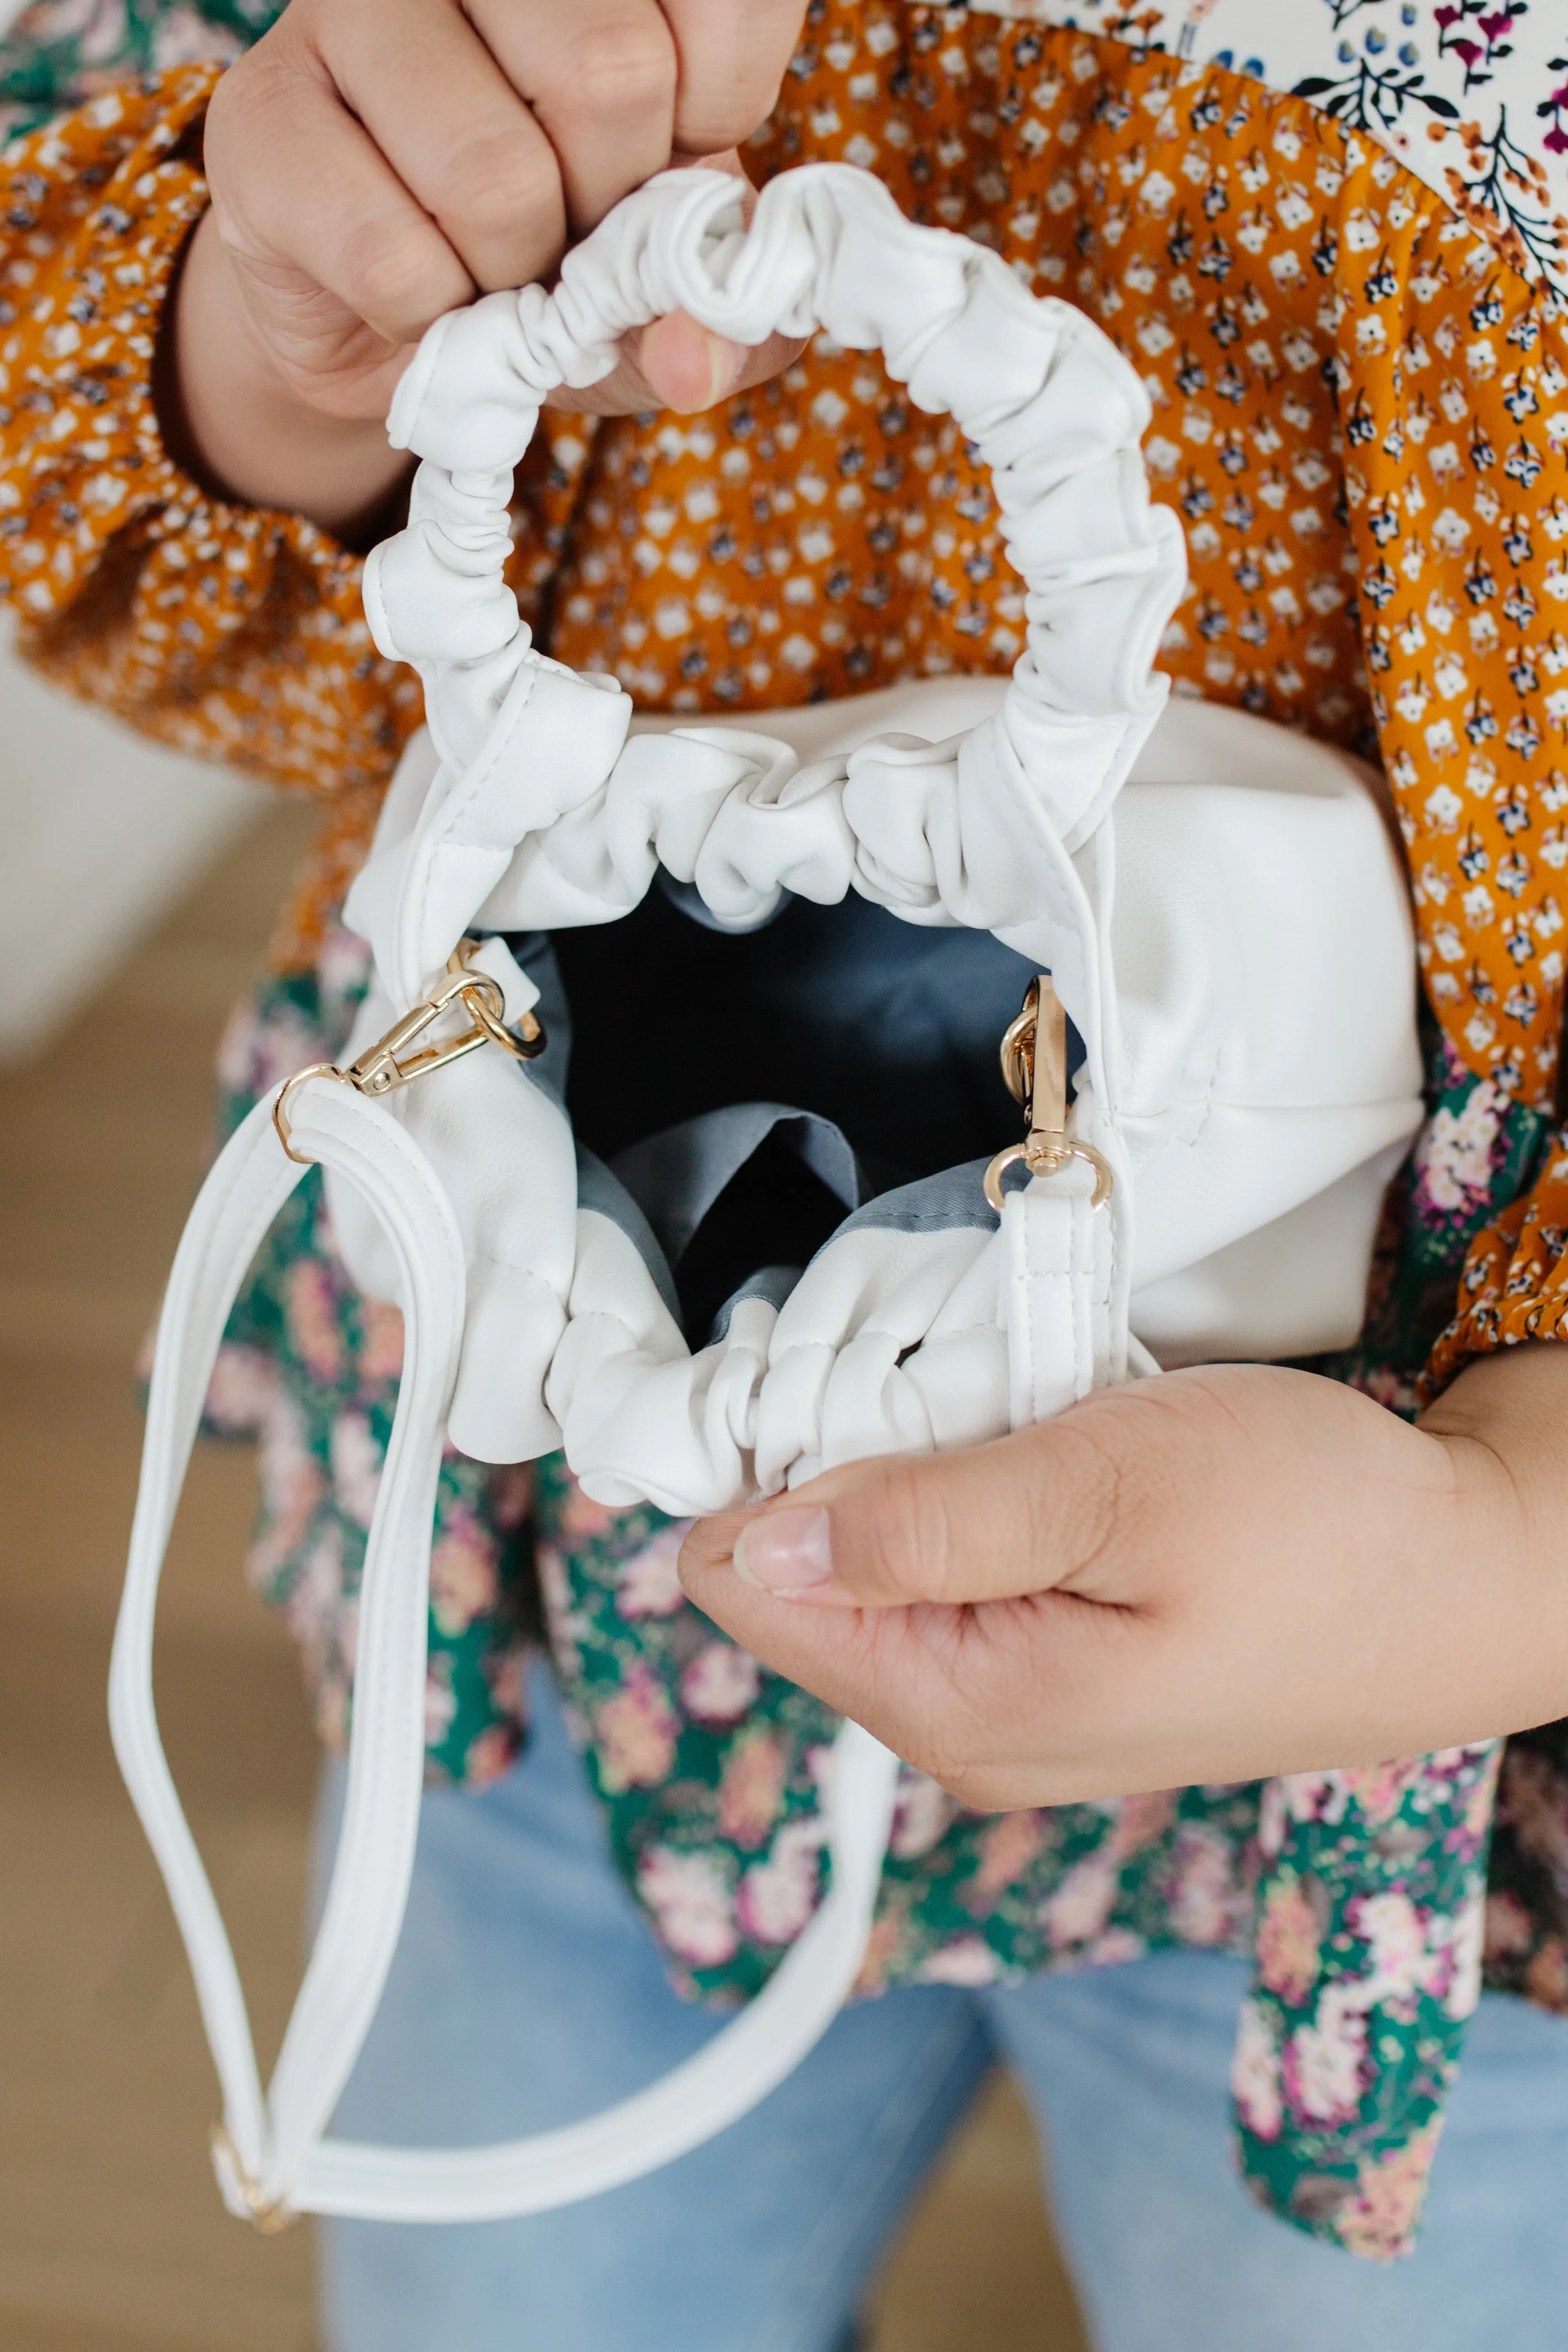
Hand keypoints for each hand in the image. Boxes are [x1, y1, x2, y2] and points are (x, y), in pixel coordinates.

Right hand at [167, 0, 807, 532]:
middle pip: (611, 75)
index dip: (716, 120)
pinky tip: (415, 294)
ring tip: (488, 268)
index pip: (724, 2)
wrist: (382, 316)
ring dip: (512, 277)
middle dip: (608, 211)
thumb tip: (698, 359)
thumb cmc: (546, 266)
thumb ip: (725, 320)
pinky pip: (393, 260)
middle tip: (566, 230)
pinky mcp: (260, 117)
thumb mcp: (664, 291)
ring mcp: (352, 11)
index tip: (669, 160)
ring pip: (497, 175)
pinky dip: (428, 321)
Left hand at [678, 1347, 1567, 1810]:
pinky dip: (983, 1490)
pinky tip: (1062, 1451)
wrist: (1479, 1574)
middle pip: (806, 1575)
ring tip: (1033, 1413)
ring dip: (927, 1465)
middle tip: (970, 1389)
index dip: (761, 1463)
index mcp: (957, 1709)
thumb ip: (917, 1525)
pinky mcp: (1067, 1666)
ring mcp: (1019, 1707)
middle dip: (851, 1459)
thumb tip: (747, 1545)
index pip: (746, 1591)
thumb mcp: (1110, 1490)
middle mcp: (967, 1732)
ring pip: (884, 1561)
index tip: (837, 1378)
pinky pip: (961, 1567)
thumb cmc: (1322, 1529)